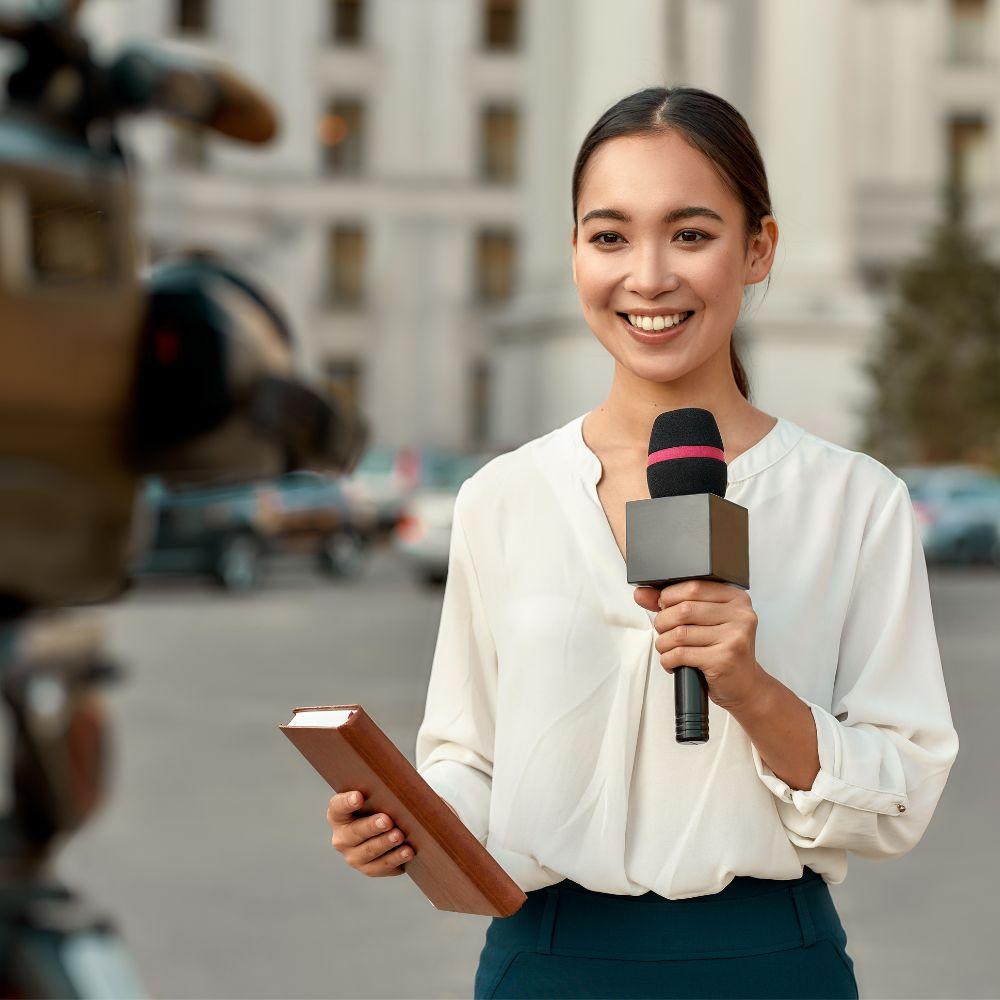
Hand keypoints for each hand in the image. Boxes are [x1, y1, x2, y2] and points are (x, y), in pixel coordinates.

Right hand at [327, 790, 414, 876]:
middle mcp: (342, 837)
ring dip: (384, 844)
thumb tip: (399, 786)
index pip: (338, 806)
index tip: (359, 796)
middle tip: (387, 820)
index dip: (347, 802)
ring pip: (367, 852)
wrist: (385, 826)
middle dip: (371, 827)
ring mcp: (354, 856)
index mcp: (338, 814)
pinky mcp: (369, 868)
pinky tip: (407, 852)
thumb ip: (380, 790)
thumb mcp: (376, 796)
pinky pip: (381, 867)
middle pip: (354, 833)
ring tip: (399, 836)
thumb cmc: (379, 805)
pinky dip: (395, 860)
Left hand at [634, 579, 767, 712]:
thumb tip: (641, 594)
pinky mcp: (724, 659)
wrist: (745, 686)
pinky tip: (672, 662)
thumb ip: (673, 604)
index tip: (663, 606)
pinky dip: (668, 659)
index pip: (694, 586)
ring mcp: (734, 637)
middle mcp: (740, 615)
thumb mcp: (703, 622)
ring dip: (664, 643)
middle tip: (663, 631)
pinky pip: (681, 654)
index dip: (670, 596)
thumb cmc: (722, 651)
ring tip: (667, 648)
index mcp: (736, 599)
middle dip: (663, 621)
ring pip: (680, 633)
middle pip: (684, 609)